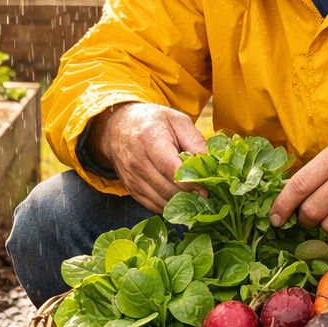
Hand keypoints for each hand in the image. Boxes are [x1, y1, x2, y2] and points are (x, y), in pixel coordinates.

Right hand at [91, 103, 207, 212]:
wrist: (117, 127)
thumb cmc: (152, 121)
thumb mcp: (177, 120)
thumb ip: (195, 140)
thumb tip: (210, 164)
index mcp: (150, 139)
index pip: (170, 168)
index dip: (190, 182)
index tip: (206, 189)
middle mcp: (137, 161)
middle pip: (167, 188)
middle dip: (189, 196)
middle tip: (206, 197)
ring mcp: (132, 177)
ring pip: (161, 201)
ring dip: (180, 204)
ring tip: (196, 200)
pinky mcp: (131, 188)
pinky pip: (153, 206)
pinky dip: (169, 206)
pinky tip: (180, 200)